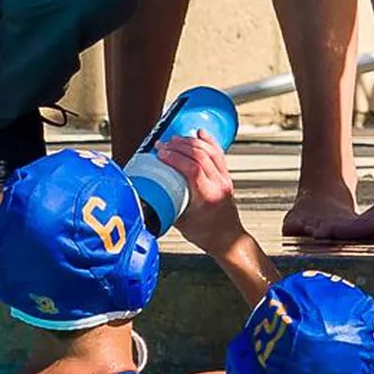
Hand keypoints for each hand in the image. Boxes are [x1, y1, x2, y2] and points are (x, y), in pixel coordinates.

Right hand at [158, 133, 245, 256]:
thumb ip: (165, 206)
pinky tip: (200, 133)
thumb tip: (146, 193)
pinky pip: (218, 153)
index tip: (160, 153)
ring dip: (190, 142)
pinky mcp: (226, 176)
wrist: (227, 239)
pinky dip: (208, 141)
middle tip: (163, 144)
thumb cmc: (205, 234)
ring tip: (175, 140)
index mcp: (206, 196)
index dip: (174, 157)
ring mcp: (224, 179)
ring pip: (208, 151)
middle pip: (199, 155)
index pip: (191, 168)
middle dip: (179, 146)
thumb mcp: (180, 222)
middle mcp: (218, 185)